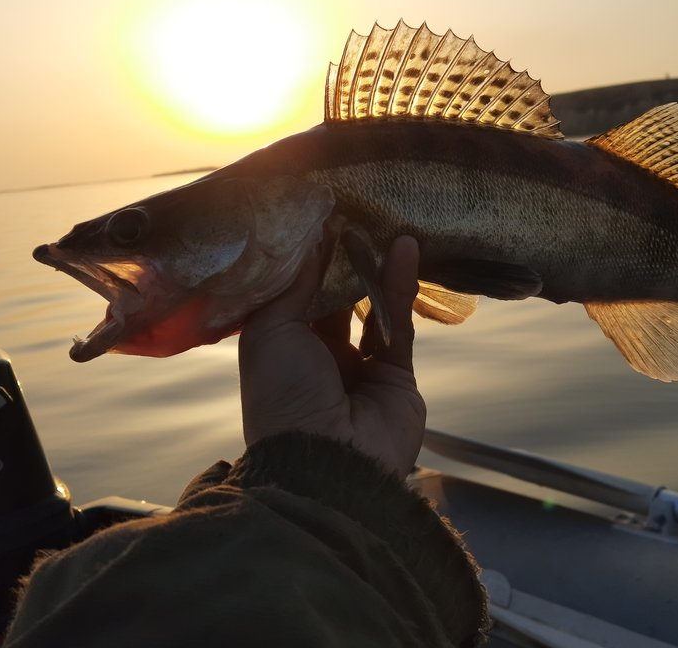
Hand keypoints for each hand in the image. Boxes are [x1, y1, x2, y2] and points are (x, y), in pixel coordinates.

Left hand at [238, 236, 424, 475]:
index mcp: (280, 350)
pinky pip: (399, 324)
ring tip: (387, 225)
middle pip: (335, 299)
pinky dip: (401, 287)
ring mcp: (359, 368)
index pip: (295, 296)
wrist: (327, 462)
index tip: (320, 217)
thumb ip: (296, 286)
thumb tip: (311, 240)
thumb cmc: (284, 396)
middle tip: (356, 215)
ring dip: (377, 269)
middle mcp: (318, 358)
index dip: (308, 260)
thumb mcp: (271, 331)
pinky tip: (406, 250)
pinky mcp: (396, 376)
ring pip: (370, 308)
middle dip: (345, 261)